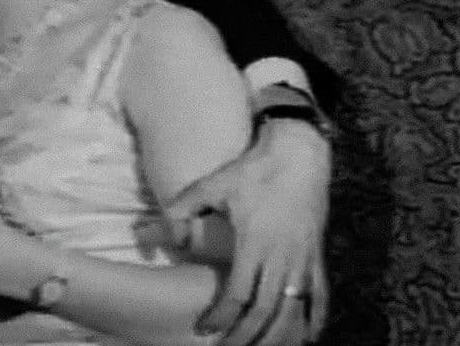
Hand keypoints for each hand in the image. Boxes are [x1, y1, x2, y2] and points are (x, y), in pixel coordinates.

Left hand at [165, 120, 330, 345]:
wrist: (299, 155)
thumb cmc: (252, 171)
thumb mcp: (213, 185)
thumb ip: (182, 208)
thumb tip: (161, 232)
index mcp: (255, 243)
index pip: (239, 294)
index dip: (221, 316)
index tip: (204, 328)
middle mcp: (283, 257)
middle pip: (267, 312)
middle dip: (246, 336)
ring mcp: (304, 259)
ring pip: (294, 311)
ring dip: (278, 336)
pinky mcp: (318, 256)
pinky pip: (320, 298)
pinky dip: (312, 321)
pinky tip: (303, 339)